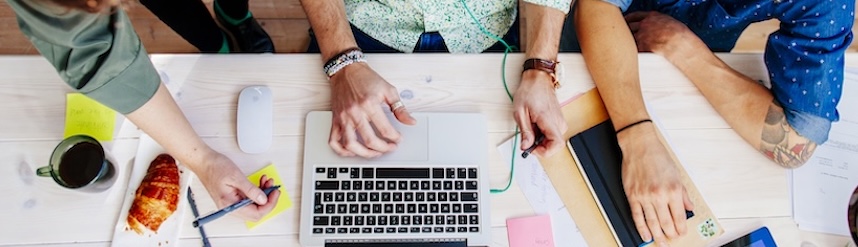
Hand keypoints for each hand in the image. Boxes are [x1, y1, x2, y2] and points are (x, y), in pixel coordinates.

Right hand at [196, 153, 279, 220]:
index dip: (268, 205)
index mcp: (229, 205)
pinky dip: (257, 191)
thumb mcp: (236, 177)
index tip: (275, 193)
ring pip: (253, 205)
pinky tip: (260, 182)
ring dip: (263, 194)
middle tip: (274, 188)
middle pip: (256, 212)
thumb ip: (251, 190)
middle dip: (267, 200)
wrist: (203, 161)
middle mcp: (230, 208)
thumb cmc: (214, 167)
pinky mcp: (233, 197)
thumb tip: (263, 200)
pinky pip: (249, 199)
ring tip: (267, 182)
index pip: (255, 214)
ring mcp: (231, 203)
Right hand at [328, 62, 415, 157]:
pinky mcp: (335, 120)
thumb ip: (400, 108)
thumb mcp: (388, 90)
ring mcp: (343, 118)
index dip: (395, 138)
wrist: (346, 70)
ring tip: (374, 153)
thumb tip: (410, 121)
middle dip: (383, 148)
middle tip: (390, 147)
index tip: (398, 138)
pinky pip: (334, 140)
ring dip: (364, 154)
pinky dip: (342, 150)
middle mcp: (355, 112)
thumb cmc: (365, 79)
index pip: (385, 129)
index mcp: (369, 104)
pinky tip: (352, 151)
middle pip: (369, 140)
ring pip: (350, 145)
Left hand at [513, 70, 566, 156]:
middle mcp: (558, 122)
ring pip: (553, 140)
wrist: (538, 79)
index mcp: (549, 120)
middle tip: (528, 138)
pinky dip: (543, 134)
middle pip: (554, 145)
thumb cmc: (529, 91)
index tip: (532, 148)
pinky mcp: (558, 120)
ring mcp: (560, 121)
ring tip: (530, 127)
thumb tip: (526, 146)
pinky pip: (552, 133)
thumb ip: (525, 132)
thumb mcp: (520, 112)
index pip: (556, 145)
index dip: (544, 151)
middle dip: (540, 146)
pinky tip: (535, 125)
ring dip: (540, 139)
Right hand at [618, 124, 693, 245]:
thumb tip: (689, 207)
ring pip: (652, 222)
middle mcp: (659, 195)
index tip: (682, 233)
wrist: (640, 146)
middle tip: (672, 240)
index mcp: (673, 190)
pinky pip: (637, 216)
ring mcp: (644, 197)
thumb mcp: (677, 174)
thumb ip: (683, 194)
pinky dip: (641, 228)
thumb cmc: (658, 157)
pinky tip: (645, 234)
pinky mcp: (633, 196)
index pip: (679, 217)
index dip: (681, 228)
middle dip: (670, 234)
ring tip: (661, 242)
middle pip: (666, 223)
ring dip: (657, 235)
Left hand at [625, 11, 700, 58]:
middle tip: (622, 33)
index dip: (629, 18)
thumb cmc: (680, 34)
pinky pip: (633, 48)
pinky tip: (630, 54)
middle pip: (629, 26)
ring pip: (629, 37)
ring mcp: (641, 35)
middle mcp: (644, 25)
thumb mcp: (670, 22)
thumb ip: (660, 23)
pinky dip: (632, 51)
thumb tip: (660, 27)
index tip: (625, 20)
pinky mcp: (641, 47)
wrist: (679, 44)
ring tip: (625, 45)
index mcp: (652, 16)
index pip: (636, 15)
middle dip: (626, 29)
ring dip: (627, 41)